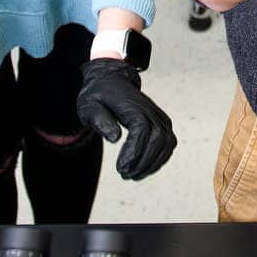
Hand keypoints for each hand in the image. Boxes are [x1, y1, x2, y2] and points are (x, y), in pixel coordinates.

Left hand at [77, 58, 177, 179]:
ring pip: (167, 143)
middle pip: (158, 139)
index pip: (141, 130)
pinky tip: (144, 169)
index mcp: (132, 105)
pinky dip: (160, 159)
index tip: (120, 169)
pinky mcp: (163, 122)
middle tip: (125, 175)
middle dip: (143, 162)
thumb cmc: (98, 95)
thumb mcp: (88, 106)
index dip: (134, 153)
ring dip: (153, 163)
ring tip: (134, 175)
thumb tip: (115, 137)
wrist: (112, 81)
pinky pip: (169, 143)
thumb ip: (99, 120)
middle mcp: (150, 110)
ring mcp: (159, 116)